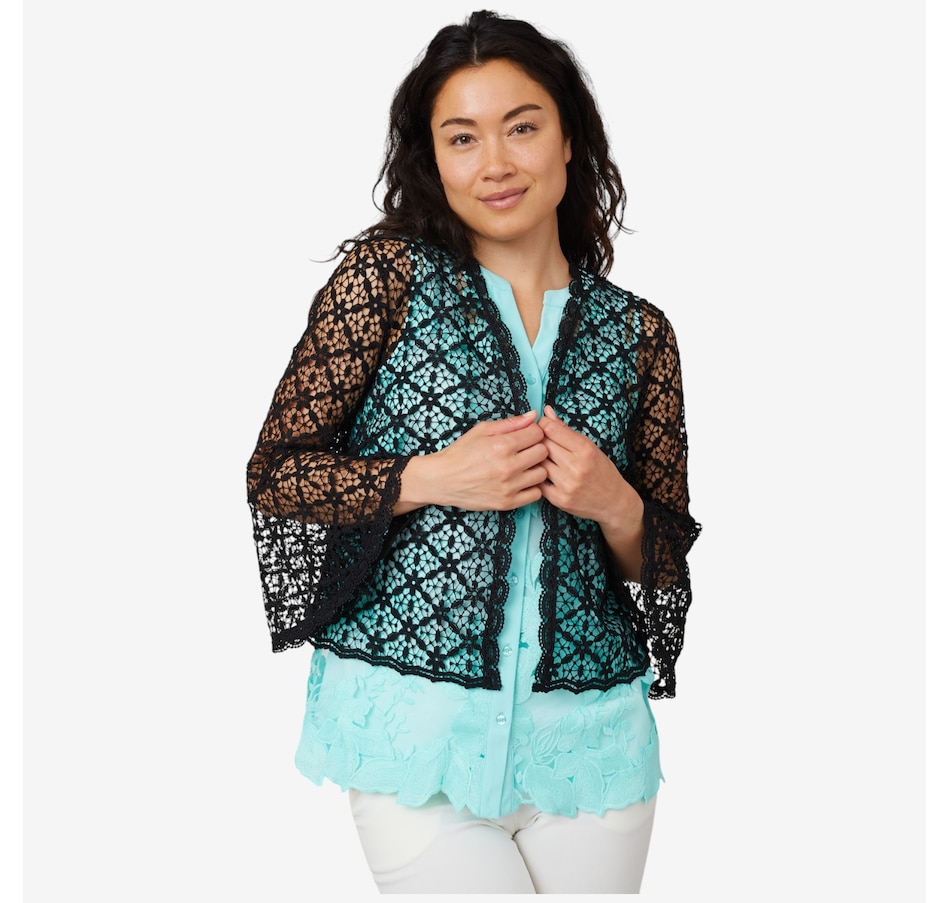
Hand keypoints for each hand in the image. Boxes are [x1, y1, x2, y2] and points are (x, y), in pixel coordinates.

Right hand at [396, 411, 548, 512]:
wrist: (442, 480)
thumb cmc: (460, 453)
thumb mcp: (481, 430)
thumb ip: (510, 423)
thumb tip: (533, 415)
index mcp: (502, 445)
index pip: (538, 433)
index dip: (534, 431)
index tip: (527, 435)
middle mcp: (508, 466)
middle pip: (543, 452)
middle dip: (537, 448)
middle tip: (526, 450)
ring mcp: (508, 486)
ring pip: (542, 473)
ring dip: (536, 468)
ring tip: (523, 466)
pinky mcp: (507, 503)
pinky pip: (536, 494)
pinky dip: (532, 487)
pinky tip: (521, 481)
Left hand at [537, 406, 642, 529]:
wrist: (613, 501)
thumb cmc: (601, 471)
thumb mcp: (589, 446)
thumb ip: (565, 429)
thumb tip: (547, 411)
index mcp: (585, 449)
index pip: (551, 429)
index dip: (543, 424)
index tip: (544, 426)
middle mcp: (576, 467)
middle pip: (542, 445)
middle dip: (538, 440)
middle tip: (539, 441)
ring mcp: (567, 485)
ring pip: (538, 463)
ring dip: (536, 458)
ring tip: (542, 457)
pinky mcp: (559, 499)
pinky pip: (538, 482)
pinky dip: (537, 475)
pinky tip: (543, 472)